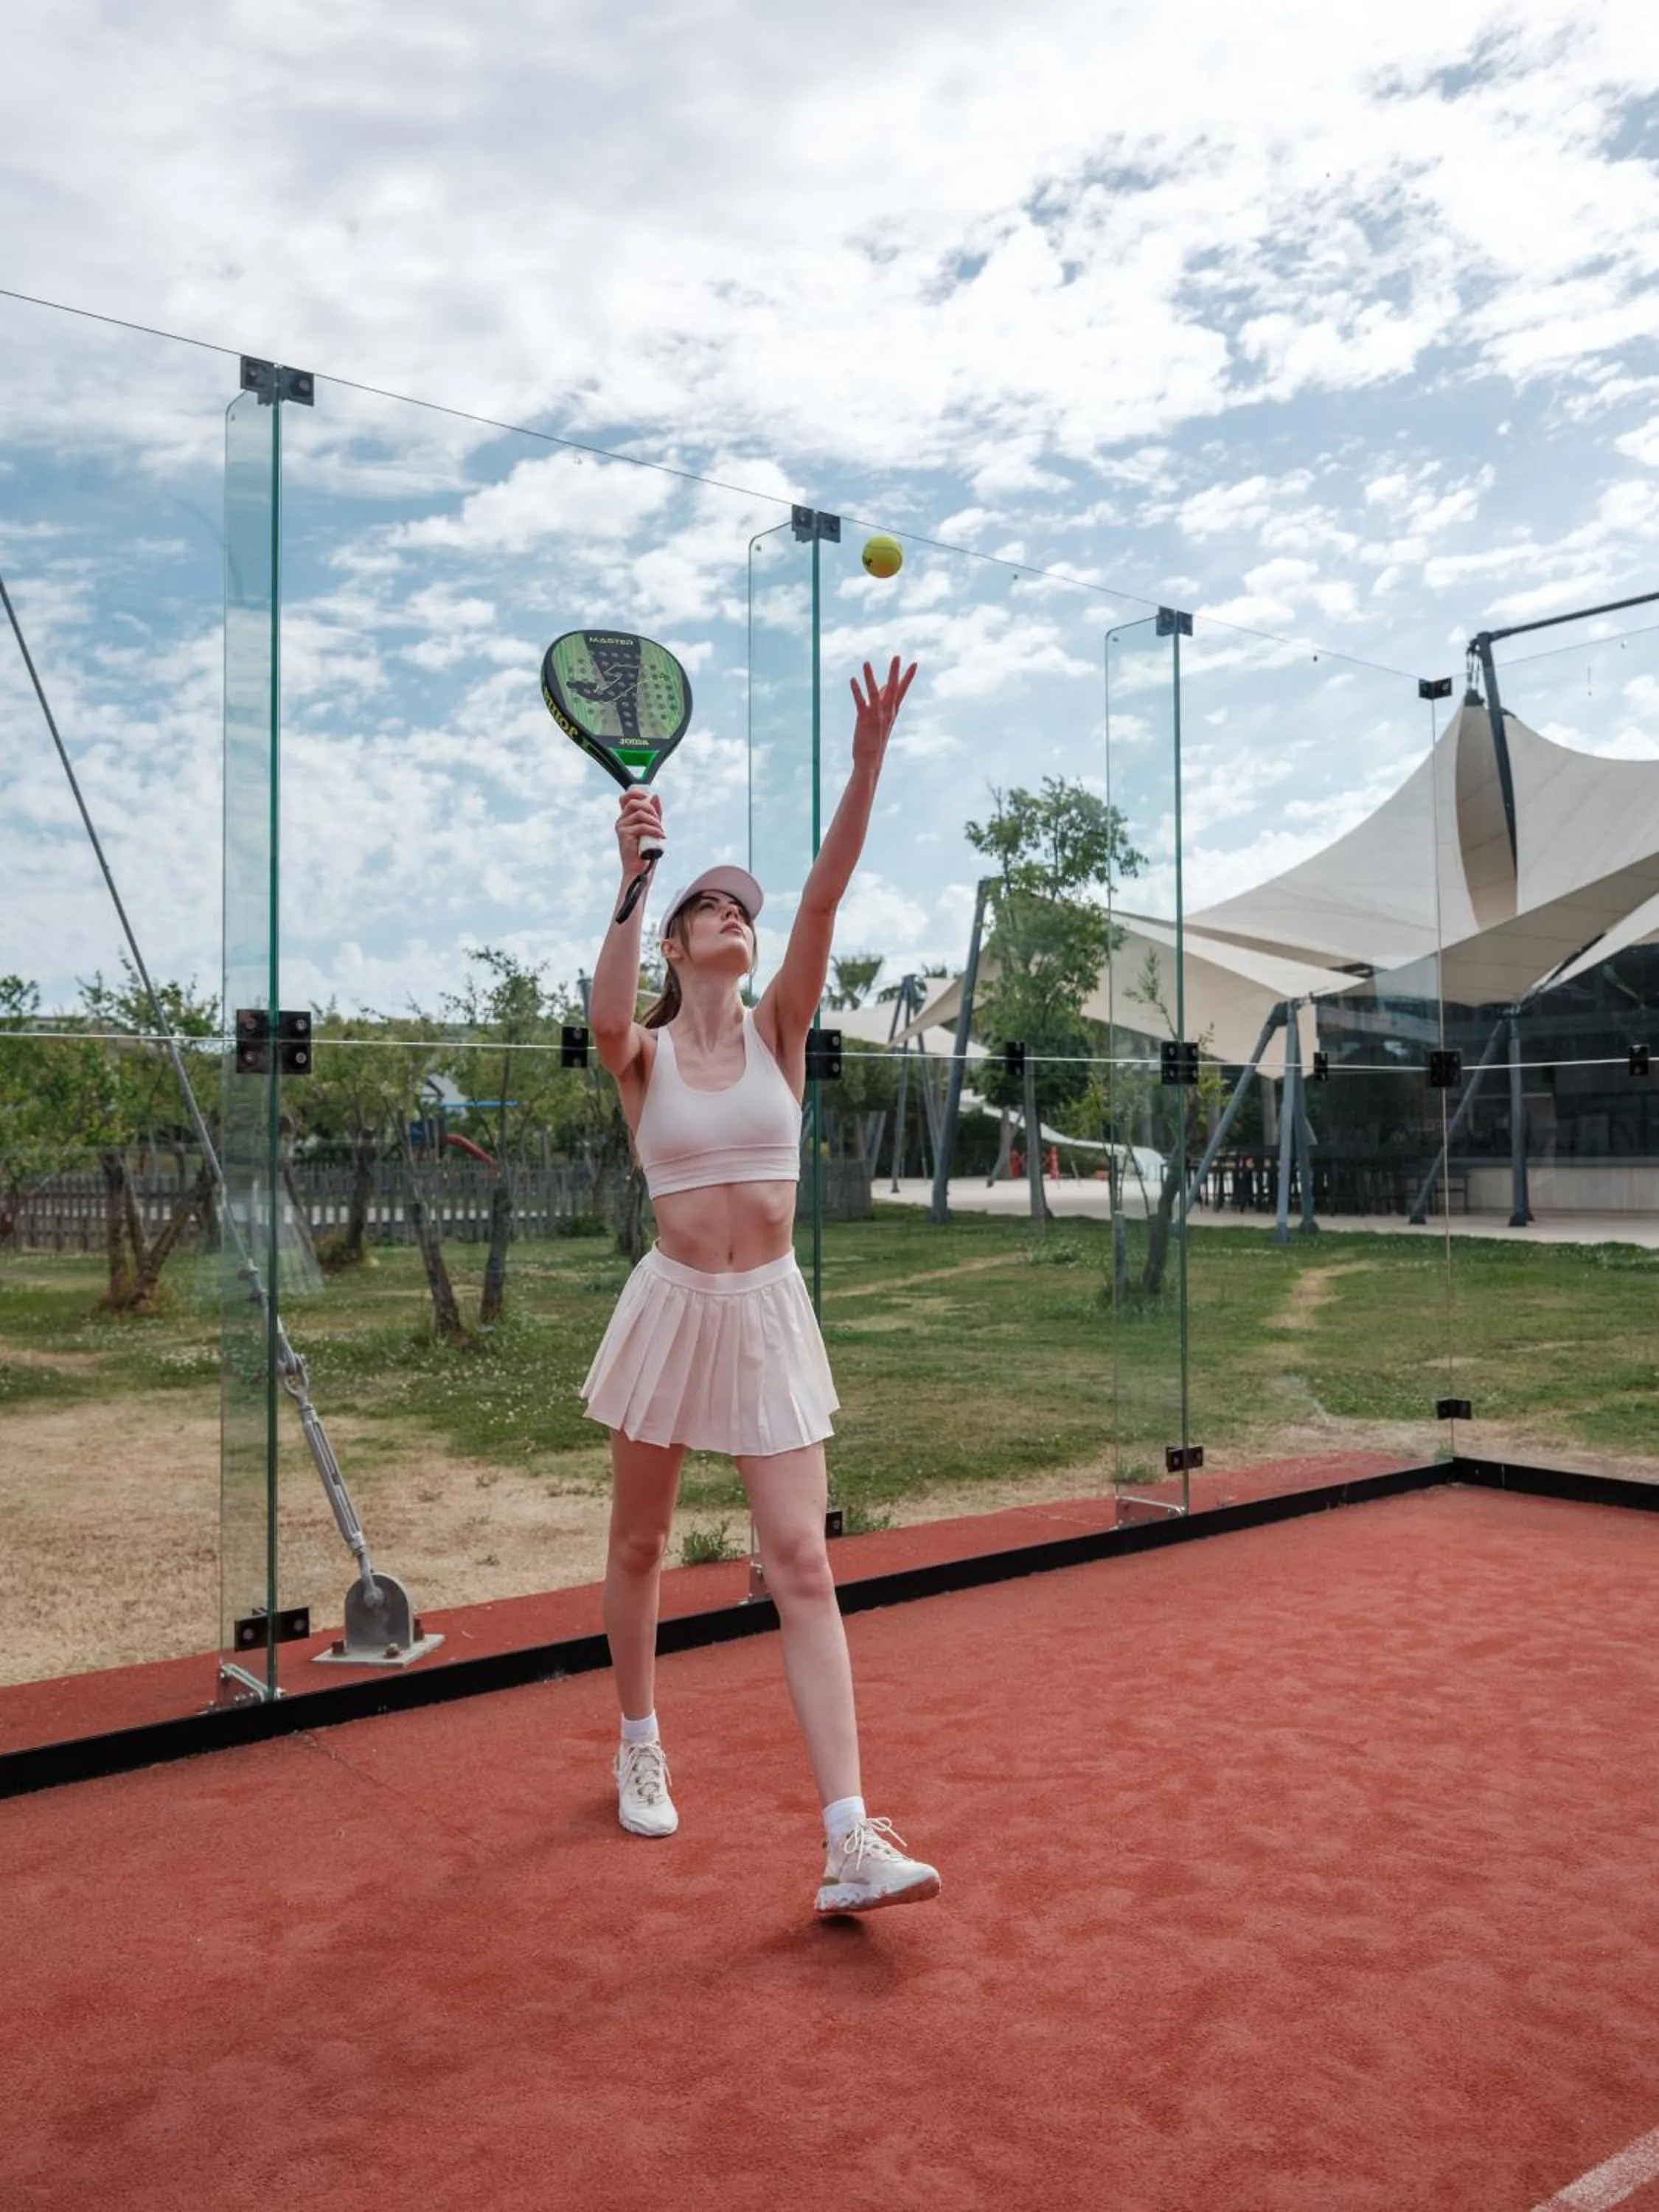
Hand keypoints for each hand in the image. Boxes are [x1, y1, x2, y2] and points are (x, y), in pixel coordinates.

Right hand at [615, 788, 663, 875]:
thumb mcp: (654, 827)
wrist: (641, 870)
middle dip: (651, 809)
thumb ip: (655, 813)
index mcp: (627, 817)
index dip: (636, 793)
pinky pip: (641, 826)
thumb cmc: (647, 850)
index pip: (626, 798)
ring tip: (661, 832)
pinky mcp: (623, 835)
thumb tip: (655, 796)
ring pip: (639, 813)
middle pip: (634, 803)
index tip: (649, 797)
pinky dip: (654, 830)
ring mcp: (621, 827)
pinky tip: (660, 837)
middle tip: (659, 822)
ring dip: (654, 821)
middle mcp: (621, 821)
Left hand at [850, 656, 917, 772]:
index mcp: (892, 713)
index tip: (915, 664)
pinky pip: (860, 702)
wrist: (870, 762)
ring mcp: (876, 716)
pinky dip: (856, 690)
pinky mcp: (864, 720)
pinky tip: (852, 680)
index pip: (902, 691)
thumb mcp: (882, 720)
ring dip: (870, 677)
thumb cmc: (875, 741)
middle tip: (897, 656)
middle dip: (895, 672)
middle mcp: (887, 713)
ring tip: (866, 663)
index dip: (908, 677)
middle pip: (892, 689)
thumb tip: (883, 686)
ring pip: (874, 693)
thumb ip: (883, 703)